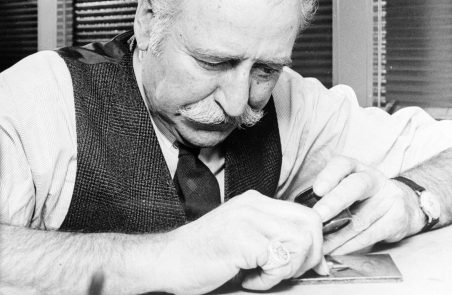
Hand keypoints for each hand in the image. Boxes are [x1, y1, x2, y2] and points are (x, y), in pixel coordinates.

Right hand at [158, 190, 325, 293]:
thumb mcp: (245, 239)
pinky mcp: (242, 239)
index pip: (305, 214)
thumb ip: (275, 239)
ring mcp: (247, 219)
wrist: (167, 260)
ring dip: (285, 269)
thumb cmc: (203, 255)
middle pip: (310, 224)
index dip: (315, 243)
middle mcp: (253, 205)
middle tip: (285, 272)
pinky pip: (277, 261)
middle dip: (308, 255)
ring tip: (260, 274)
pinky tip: (246, 277)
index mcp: (255, 202)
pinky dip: (267, 279)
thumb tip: (315, 257)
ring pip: (299, 242)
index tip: (314, 264)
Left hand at [312, 156, 424, 254]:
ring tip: (320, 243)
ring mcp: (388, 198)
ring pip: (360, 218)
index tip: (317, 190)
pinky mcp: (397, 219)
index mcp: (356, 168)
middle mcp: (373, 179)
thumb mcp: (348, 188)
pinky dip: (350, 245)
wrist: (406, 206)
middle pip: (355, 186)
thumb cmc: (364, 197)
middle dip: (334, 202)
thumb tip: (305, 215)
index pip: (342, 164)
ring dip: (337, 234)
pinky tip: (337, 250)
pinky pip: (370, 235)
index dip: (329, 175)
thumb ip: (329, 195)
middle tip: (318, 215)